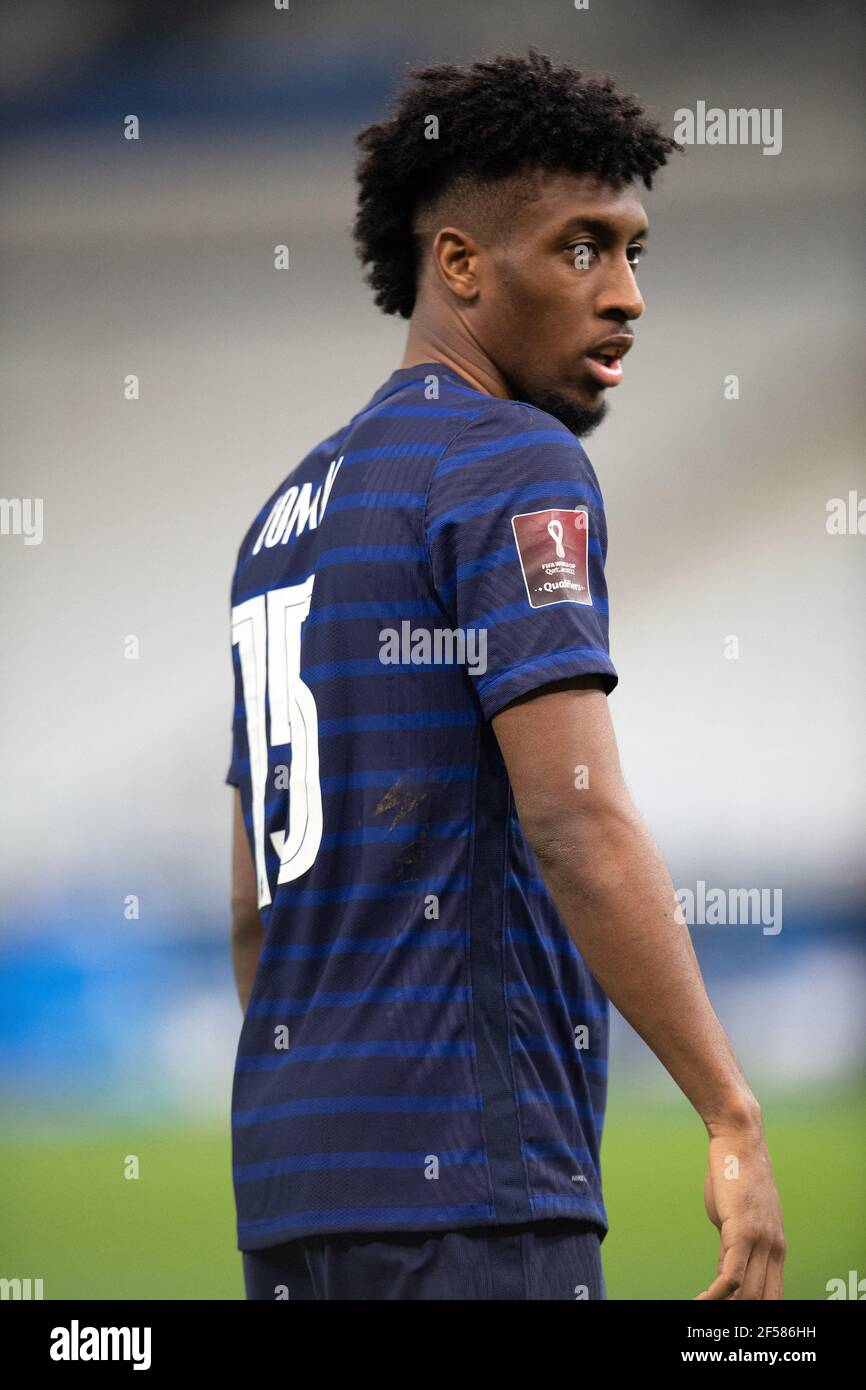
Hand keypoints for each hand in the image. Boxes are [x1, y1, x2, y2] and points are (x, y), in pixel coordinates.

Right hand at [694, 1114, 786, 1299]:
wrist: (738, 1140)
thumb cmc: (733, 1175)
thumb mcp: (735, 1218)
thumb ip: (734, 1248)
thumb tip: (724, 1278)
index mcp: (776, 1248)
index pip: (770, 1296)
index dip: (751, 1310)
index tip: (727, 1316)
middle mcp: (774, 1249)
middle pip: (761, 1302)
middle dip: (736, 1315)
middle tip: (709, 1317)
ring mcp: (761, 1242)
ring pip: (746, 1296)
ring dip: (721, 1308)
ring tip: (699, 1310)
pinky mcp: (742, 1232)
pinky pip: (730, 1278)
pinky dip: (714, 1296)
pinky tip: (699, 1302)